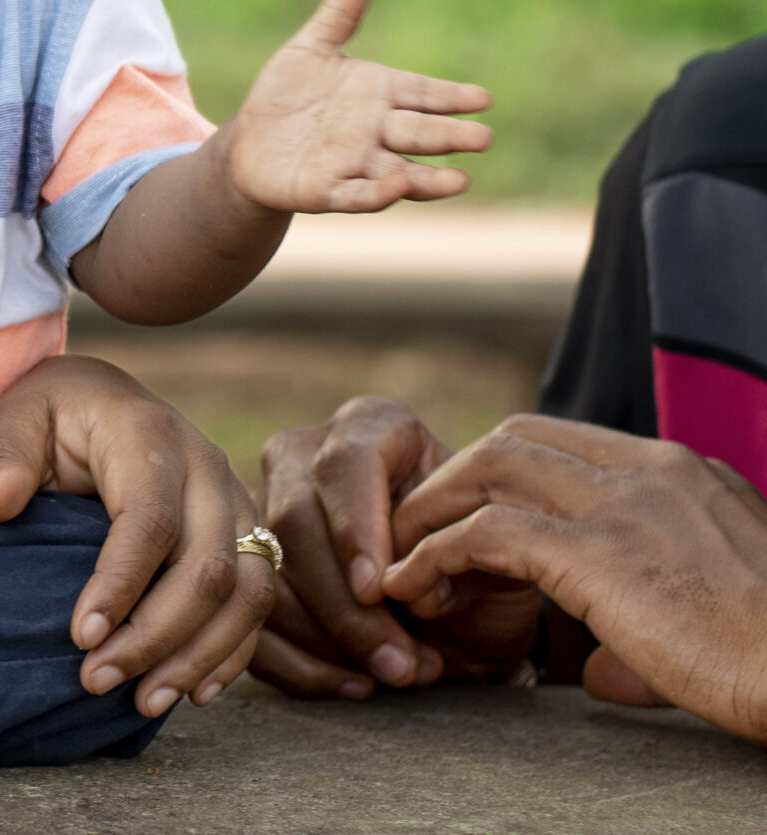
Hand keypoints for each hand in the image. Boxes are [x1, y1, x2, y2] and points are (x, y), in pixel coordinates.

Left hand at [0, 355, 274, 715]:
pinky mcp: (247, 536)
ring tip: (144, 702)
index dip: (120, 583)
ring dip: (199, 656)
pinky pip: (258, 602)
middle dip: (155, 636)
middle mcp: (207, 469)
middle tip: (96, 680)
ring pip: (246, 593)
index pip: (149, 519)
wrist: (104, 397)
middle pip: (206, 567)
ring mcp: (235, 503)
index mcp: (150, 436)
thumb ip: (3, 457)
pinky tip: (192, 692)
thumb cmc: (55, 413)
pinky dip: (231, 651)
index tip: (80, 637)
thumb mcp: (17, 416)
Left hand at [225, 0, 492, 212]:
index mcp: (379, 96)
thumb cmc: (287, 95)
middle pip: (420, 134)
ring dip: (430, 180)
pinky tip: (396, 188)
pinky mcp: (327, 191)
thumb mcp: (309, 50)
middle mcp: (376, 133)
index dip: (452, 97)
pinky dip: (377, 194)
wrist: (248, 141)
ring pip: (402, 173)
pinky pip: (357, 195)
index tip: (483, 98)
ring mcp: (356, 164)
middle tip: (484, 138)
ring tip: (461, 181)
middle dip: (451, 137)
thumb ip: (338, 18)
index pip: (423, 95)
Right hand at [250, 396, 538, 697]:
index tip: (380, 591)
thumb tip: (406, 589)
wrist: (467, 610)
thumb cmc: (484, 568)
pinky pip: (252, 621)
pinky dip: (301, 666)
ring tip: (396, 677)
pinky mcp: (248, 569)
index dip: (356, 528)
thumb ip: (459, 549)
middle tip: (401, 663)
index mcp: (371, 427)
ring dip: (331, 641)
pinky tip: (355, 687)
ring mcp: (266, 509)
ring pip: (268, 575)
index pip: (343, 463)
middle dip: (346, 605)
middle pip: (294, 521)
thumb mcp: (494, 550)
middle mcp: (304, 455)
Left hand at [381, 414, 766, 740]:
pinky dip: (433, 554)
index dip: (502, 473)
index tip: (467, 515)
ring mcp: (623, 506)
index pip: (566, 442)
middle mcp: (650, 472)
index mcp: (681, 472)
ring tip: (398, 556)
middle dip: (453, 479)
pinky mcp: (597, 555)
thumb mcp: (714, 611)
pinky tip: (415, 587)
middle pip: (516, 439)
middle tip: (415, 527)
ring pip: (488, 468)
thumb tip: (602, 673)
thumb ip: (646, 622)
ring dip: (432, 510)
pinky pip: (484, 534)